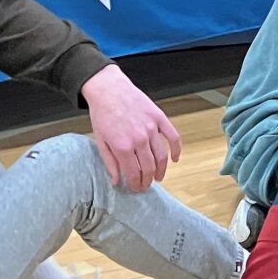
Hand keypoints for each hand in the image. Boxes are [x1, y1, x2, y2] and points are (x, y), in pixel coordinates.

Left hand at [80, 64, 181, 191]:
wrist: (109, 89)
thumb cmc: (102, 114)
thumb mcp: (100, 140)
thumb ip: (110, 162)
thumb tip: (116, 181)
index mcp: (122, 146)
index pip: (134, 174)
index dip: (136, 184)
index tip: (136, 189)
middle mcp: (139, 139)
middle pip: (149, 168)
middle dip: (148, 181)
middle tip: (146, 186)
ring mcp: (151, 128)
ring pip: (162, 156)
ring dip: (162, 170)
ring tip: (159, 177)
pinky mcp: (159, 118)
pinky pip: (173, 137)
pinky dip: (177, 150)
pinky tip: (175, 159)